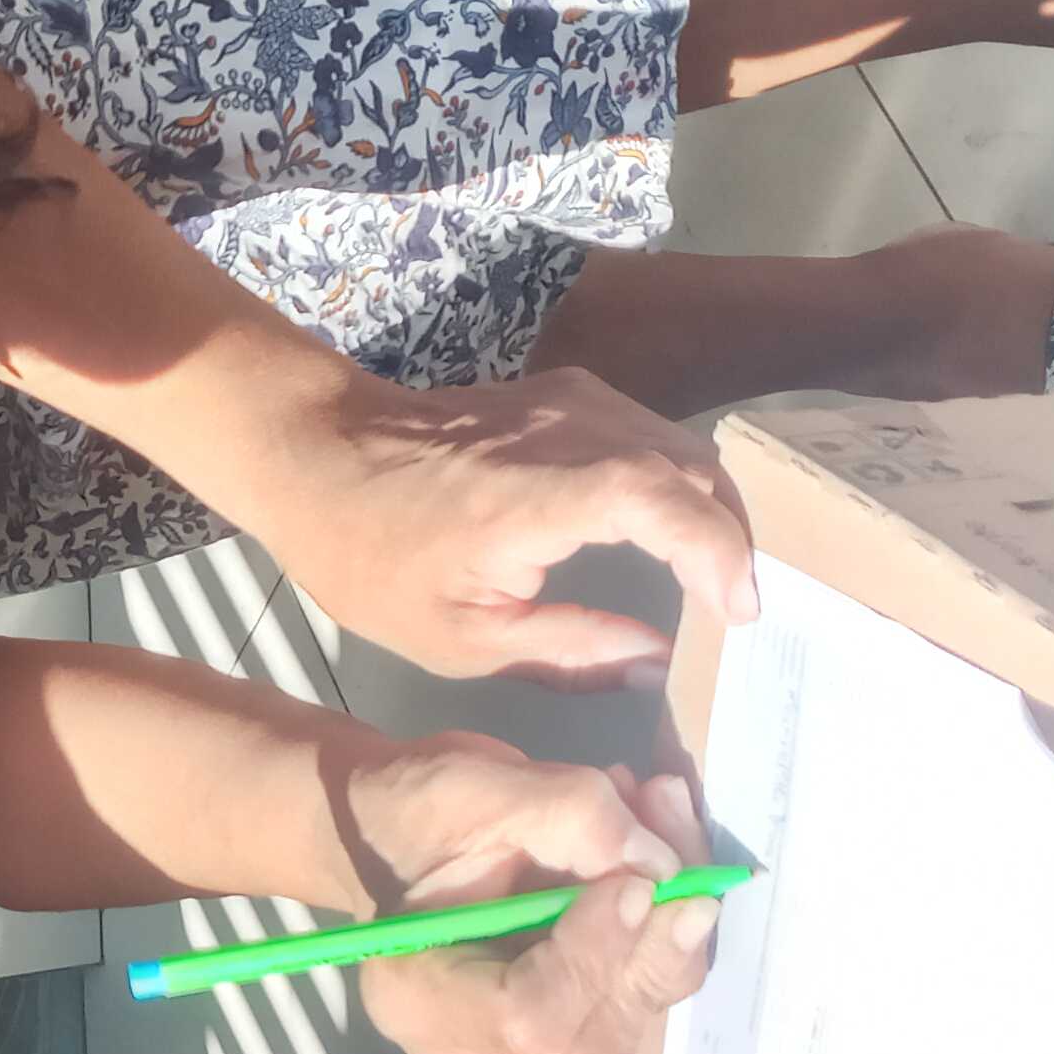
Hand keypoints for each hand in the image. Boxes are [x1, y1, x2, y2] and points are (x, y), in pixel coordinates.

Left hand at [248, 359, 758, 686]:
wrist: (316, 452)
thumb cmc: (369, 556)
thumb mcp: (458, 638)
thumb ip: (568, 650)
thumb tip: (655, 662)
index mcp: (533, 494)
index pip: (660, 500)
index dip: (716, 553)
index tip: (737, 612)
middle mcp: (565, 430)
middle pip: (691, 468)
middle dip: (731, 540)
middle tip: (737, 609)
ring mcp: (568, 399)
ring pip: (680, 445)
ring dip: (711, 510)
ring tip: (716, 579)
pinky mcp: (565, 392)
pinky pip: (649, 432)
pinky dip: (679, 483)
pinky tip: (675, 532)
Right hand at [343, 750, 719, 1053]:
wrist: (388, 826)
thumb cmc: (412, 804)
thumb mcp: (475, 788)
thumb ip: (571, 818)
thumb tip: (664, 864)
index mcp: (417, 1001)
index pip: (527, 1021)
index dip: (597, 954)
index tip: (636, 877)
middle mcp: (470, 1052)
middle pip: (594, 1044)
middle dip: (654, 945)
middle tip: (682, 855)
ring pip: (629, 1020)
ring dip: (670, 928)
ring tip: (663, 825)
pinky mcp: (561, 1029)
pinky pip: (632, 998)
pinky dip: (662, 929)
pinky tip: (657, 855)